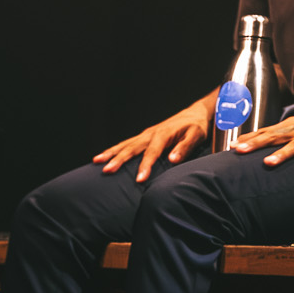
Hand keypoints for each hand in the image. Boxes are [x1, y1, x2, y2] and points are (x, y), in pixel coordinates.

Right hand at [94, 94, 212, 182]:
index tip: (139, 179)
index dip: (145, 166)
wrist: (195, 113)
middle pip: (132, 147)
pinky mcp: (145, 136)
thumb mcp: (196, 135)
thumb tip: (173, 159)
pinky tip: (106, 155)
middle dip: (119, 160)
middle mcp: (151, 133)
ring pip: (125, 144)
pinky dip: (115, 149)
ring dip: (111, 153)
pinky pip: (127, 143)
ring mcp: (146, 134)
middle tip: (106, 171)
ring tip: (96, 161)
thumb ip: (185, 147)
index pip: (152, 152)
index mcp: (163, 134)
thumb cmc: (197, 126)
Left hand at [232, 96, 293, 179]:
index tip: (230, 147)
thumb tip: (261, 140)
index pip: (265, 131)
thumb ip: (283, 132)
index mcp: (291, 125)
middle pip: (274, 136)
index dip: (248, 139)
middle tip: (238, 151)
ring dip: (282, 154)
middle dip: (255, 144)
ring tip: (268, 164)